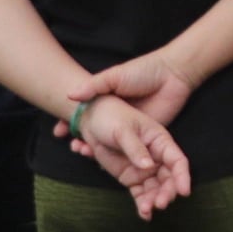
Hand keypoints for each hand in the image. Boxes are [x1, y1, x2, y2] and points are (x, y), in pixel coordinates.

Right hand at [58, 50, 199, 145]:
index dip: (70, 123)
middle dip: (81, 140)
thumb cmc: (144, 71)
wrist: (174, 74)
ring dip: (97, 151)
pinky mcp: (146, 138)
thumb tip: (70, 95)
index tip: (58, 131)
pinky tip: (106, 160)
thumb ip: (94, 85)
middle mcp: (118, 117)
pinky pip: (131, 152)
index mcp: (108, 102)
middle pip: (94, 133)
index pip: (84, 115)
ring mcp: (132, 129)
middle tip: (73, 145)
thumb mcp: (115, 76)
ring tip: (84, 151)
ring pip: (110, 145)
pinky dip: (119, 158)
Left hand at [76, 96, 192, 219]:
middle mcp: (156, 157)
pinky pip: (140, 193)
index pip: (177, 160)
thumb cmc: (112, 117)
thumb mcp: (123, 130)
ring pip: (154, 188)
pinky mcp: (130, 177)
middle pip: (168, 179)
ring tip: (147, 210)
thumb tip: (148, 166)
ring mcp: (143, 169)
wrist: (92, 118)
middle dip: (166, 192)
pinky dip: (142, 203)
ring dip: (153, 200)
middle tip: (159, 204)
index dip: (182, 176)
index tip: (184, 191)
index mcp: (160, 141)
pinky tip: (144, 215)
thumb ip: (136, 149)